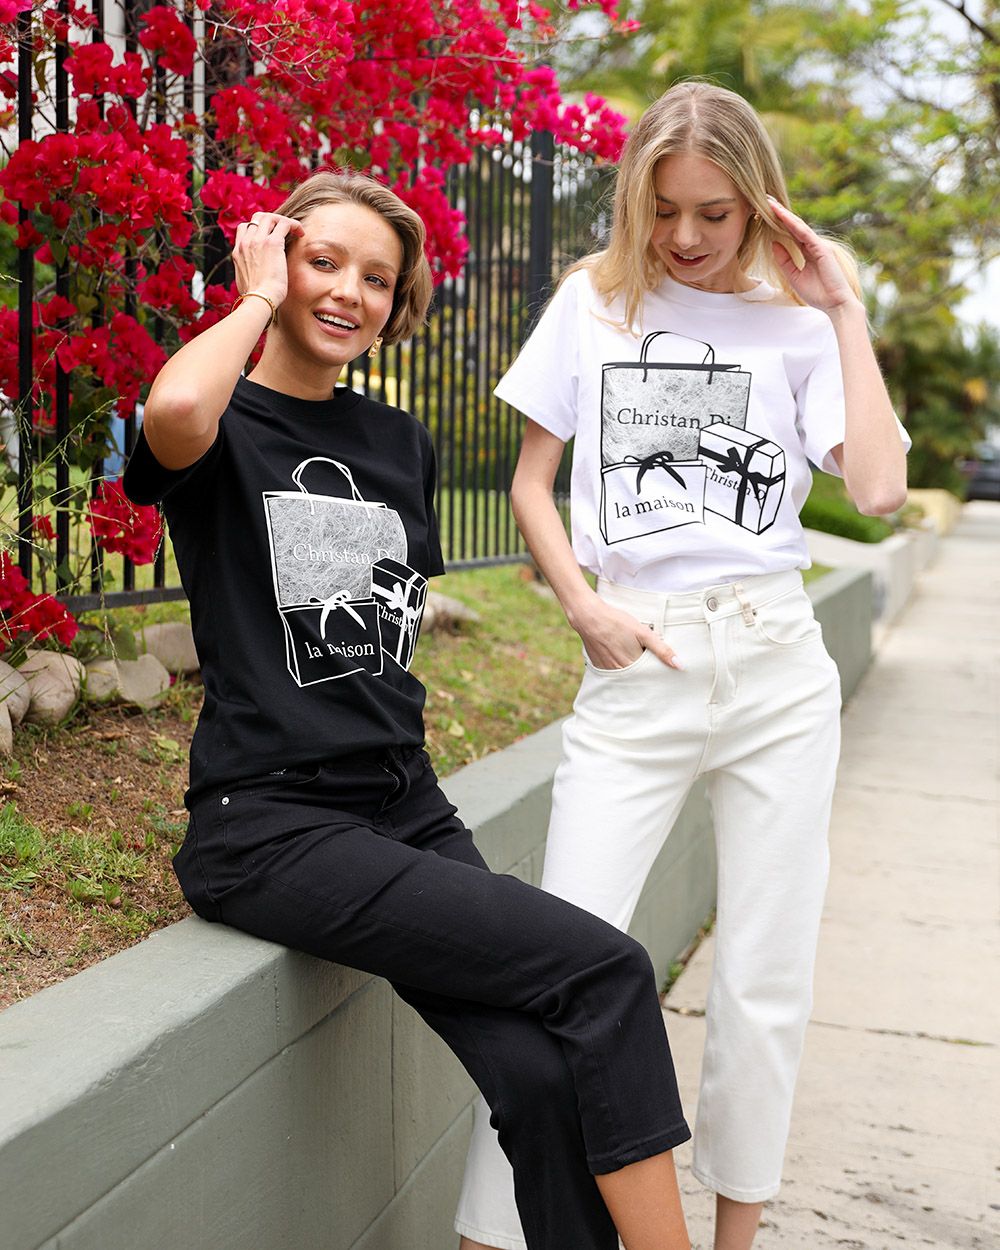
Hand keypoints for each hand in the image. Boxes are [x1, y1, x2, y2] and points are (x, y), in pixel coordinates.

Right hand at [232, 212, 304, 307]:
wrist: (259, 300)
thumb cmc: (256, 298)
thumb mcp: (245, 282)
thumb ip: (248, 272)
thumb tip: (255, 276)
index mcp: (238, 252)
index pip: (245, 228)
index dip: (258, 227)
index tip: (270, 234)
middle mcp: (246, 243)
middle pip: (257, 218)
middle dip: (272, 220)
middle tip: (284, 230)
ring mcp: (258, 241)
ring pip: (270, 217)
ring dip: (284, 221)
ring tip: (295, 230)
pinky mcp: (273, 243)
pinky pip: (284, 224)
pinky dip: (294, 225)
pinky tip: (300, 233)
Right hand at [572, 597, 681, 671]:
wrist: (589, 617)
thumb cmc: (617, 622)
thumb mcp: (643, 633)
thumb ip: (662, 650)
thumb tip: (679, 665)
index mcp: (632, 666)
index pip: (649, 677)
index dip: (656, 673)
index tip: (663, 670)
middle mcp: (619, 672)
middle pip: (637, 678)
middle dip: (644, 674)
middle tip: (648, 663)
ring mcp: (607, 670)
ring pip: (625, 676)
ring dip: (632, 671)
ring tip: (632, 657)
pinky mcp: (599, 666)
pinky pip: (613, 672)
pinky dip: (619, 667)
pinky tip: (620, 656)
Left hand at [766, 196, 859, 314]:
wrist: (835, 304)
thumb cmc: (818, 293)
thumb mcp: (794, 276)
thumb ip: (784, 260)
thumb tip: (773, 243)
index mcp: (806, 252)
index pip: (790, 233)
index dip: (778, 223)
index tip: (764, 213)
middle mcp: (812, 245)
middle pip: (793, 225)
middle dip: (780, 213)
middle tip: (765, 200)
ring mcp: (818, 245)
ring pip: (798, 226)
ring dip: (784, 214)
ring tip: (770, 203)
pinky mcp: (821, 248)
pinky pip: (805, 233)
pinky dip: (793, 224)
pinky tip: (782, 216)